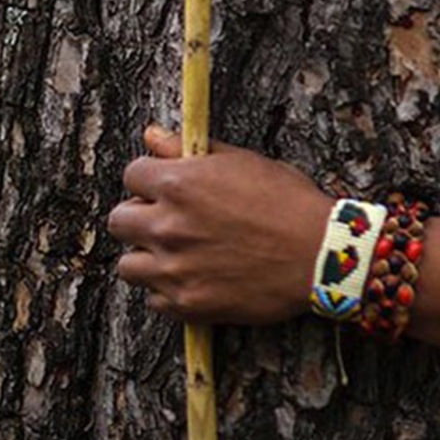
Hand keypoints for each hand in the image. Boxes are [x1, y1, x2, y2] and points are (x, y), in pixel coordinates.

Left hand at [107, 125, 333, 324]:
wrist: (321, 255)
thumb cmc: (289, 203)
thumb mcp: (244, 162)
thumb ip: (190, 149)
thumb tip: (152, 135)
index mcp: (179, 184)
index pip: (131, 174)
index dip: (150, 179)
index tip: (166, 188)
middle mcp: (167, 226)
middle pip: (118, 220)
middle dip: (140, 218)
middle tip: (170, 222)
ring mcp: (173, 269)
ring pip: (128, 266)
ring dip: (148, 258)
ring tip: (179, 256)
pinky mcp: (186, 304)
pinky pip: (154, 301)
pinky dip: (169, 292)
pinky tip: (196, 280)